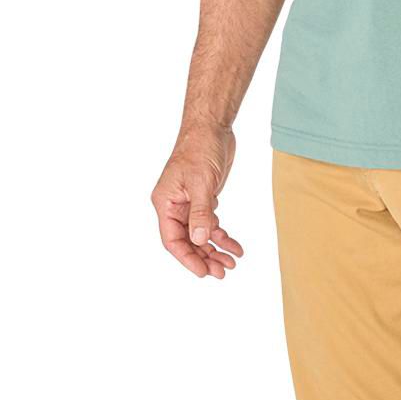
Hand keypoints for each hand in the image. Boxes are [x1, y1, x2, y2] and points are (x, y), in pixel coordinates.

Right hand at [151, 126, 245, 279]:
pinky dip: (222, 236)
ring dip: (214, 249)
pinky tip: (235, 246)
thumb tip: (199, 240)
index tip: (204, 272)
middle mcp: (174, 206)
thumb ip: (200, 213)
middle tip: (222, 271)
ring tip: (231, 263)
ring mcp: (188, 204)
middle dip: (204, 257)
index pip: (172, 240)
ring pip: (199, 235)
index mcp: (165, 203)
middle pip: (187, 241)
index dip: (187, 258)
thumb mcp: (201, 183)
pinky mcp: (203, 199)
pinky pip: (210, 224)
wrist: (211, 127)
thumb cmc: (199, 149)